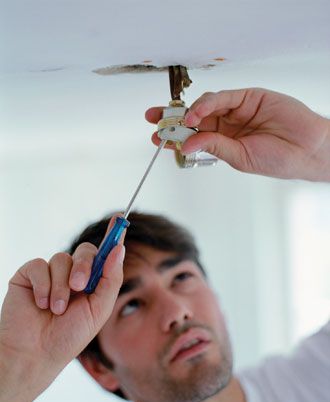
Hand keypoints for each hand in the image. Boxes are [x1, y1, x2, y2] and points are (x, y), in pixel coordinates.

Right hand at [0, 217, 124, 401]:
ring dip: (61, 286)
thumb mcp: (99, 309)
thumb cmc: (69, 336)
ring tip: (56, 310)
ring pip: (61, 259)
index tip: (120, 218)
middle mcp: (73, 275)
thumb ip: (111, 278)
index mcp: (93, 282)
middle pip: (85, 251)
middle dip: (84, 266)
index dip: (112, 236)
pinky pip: (39, 265)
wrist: (36, 354)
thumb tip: (119, 248)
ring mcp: (51, 274)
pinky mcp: (29, 275)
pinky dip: (42, 285)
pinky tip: (41, 303)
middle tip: (79, 287)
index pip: (104, 254)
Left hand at [146, 88, 329, 180]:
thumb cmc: (277, 159)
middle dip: (173, 118)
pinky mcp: (248, 96)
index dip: (174, 136)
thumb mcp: (239, 157)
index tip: (156, 137)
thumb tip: (186, 144)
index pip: (193, 136)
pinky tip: (197, 113)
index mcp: (223, 142)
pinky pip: (223, 97)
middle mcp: (227, 125)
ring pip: (205, 105)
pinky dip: (207, 103)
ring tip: (179, 122)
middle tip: (154, 119)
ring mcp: (237, 110)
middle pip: (193, 118)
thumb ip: (213, 146)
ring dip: (189, 112)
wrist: (306, 149)